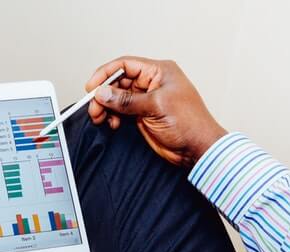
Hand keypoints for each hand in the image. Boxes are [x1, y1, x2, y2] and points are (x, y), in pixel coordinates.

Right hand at [86, 56, 227, 165]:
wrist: (197, 148)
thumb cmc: (189, 123)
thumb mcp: (155, 106)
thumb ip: (126, 100)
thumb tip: (103, 93)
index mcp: (159, 71)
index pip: (125, 65)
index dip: (106, 74)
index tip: (92, 87)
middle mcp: (152, 82)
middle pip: (118, 81)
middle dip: (104, 94)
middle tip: (94, 107)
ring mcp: (146, 99)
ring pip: (117, 97)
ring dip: (106, 107)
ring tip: (100, 117)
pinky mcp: (142, 114)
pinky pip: (121, 110)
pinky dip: (113, 116)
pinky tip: (112, 123)